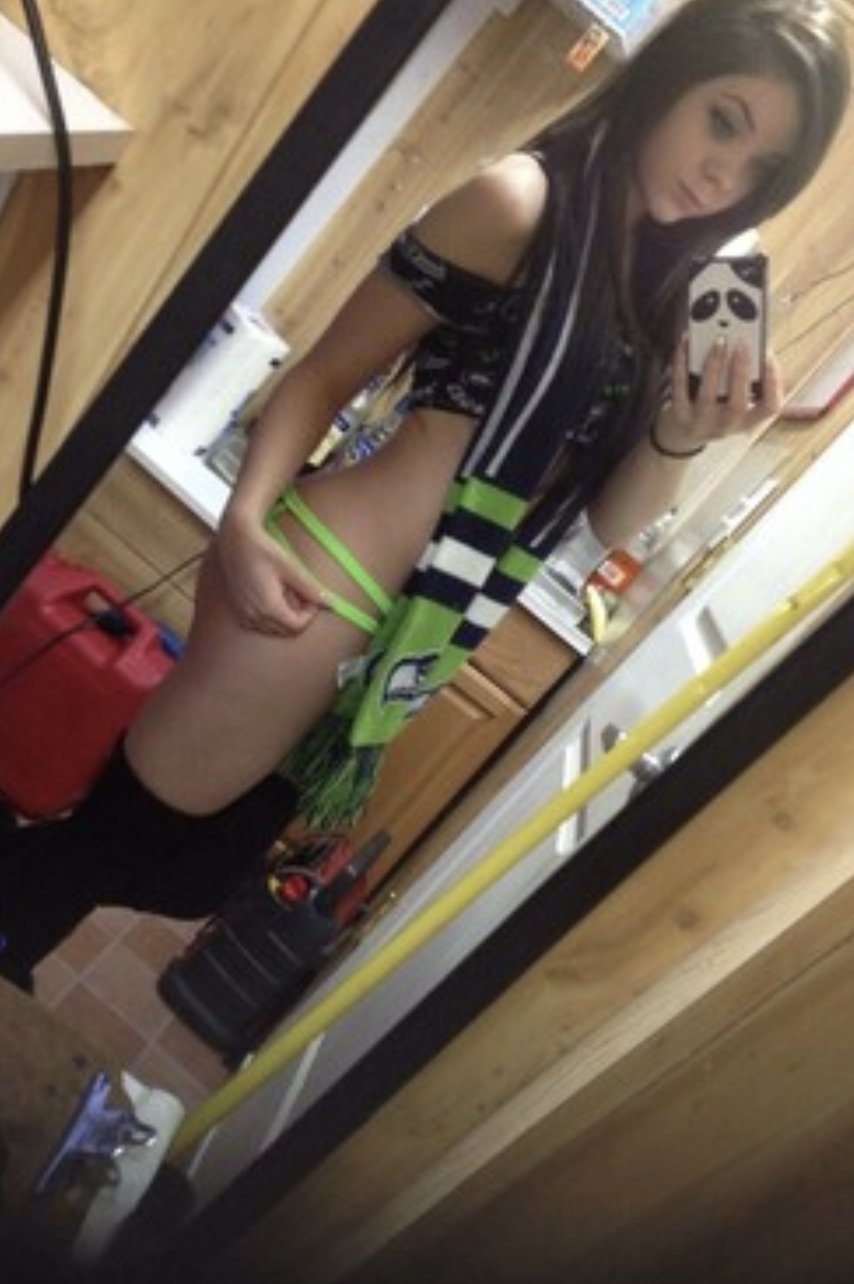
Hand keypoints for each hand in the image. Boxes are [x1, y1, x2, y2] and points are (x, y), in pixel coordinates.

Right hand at [215, 508, 328, 634]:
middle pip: (286, 631)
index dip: (310, 614)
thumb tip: (332, 603)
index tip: (311, 596)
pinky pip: (260, 624)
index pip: (297, 626)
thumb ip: (311, 589)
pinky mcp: (239, 611)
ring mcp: (244, 614)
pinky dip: (271, 617)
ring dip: (285, 617)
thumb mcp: (291, 568)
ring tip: (285, 592)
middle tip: (300, 594)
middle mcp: (254, 616)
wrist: (236, 540)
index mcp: (268, 607)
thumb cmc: (264, 550)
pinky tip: (272, 596)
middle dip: (298, 616)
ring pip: (273, 629)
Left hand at [655, 334, 783, 454]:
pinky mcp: (678, 415)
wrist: (682, 434)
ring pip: (707, 398)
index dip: (773, 384)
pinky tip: (686, 343)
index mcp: (748, 420)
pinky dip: (682, 364)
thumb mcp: (734, 400)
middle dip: (740, 373)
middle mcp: (726, 426)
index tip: (770, 357)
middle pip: (737, 406)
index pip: (770, 408)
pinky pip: (680, 388)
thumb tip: (747, 341)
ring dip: (714, 366)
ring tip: (718, 341)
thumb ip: (746, 378)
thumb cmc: (717, 407)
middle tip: (741, 344)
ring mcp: (700, 423)